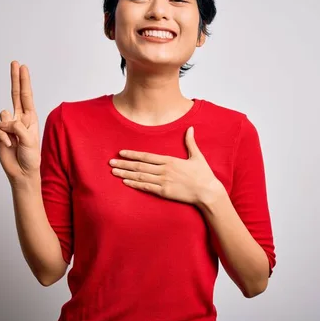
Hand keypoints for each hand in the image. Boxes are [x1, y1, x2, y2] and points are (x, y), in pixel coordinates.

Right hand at [0, 61, 40, 182]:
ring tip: (15, 142)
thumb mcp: (30, 139)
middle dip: (15, 78)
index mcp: (30, 118)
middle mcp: (19, 118)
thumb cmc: (31, 157)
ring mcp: (8, 125)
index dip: (24, 81)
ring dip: (9, 129)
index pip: (26, 95)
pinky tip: (8, 145)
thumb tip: (4, 119)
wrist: (22, 172)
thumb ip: (17, 126)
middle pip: (15, 94)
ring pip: (3, 115)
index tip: (22, 67)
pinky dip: (2, 137)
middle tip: (14, 62)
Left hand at [109, 126, 223, 205]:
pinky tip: (125, 183)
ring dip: (126, 174)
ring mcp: (163, 182)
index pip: (147, 156)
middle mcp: (164, 170)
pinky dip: (135, 185)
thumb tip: (190, 128)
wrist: (208, 192)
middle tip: (110, 163)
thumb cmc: (203, 175)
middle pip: (140, 166)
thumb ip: (190, 142)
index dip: (132, 155)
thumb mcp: (197, 156)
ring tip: (114, 172)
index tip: (121, 153)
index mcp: (170, 160)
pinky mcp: (164, 192)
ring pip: (140, 177)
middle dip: (124, 164)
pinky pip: (146, 188)